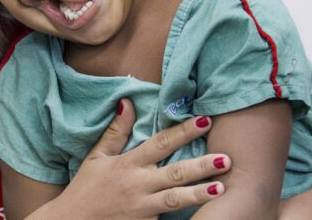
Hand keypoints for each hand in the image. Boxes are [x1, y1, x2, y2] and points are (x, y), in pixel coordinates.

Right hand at [35, 99, 228, 219]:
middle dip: (201, 165)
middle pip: (174, 173)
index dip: (183, 131)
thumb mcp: (97, 157)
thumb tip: (127, 102)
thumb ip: (116, 131)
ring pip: (175, 199)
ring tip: (221, 187)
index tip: (205, 120)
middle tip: (226, 159)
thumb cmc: (85, 188)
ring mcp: (142, 208)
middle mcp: (138, 185)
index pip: (160, 143)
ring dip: (200, 193)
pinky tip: (205, 214)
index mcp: (128, 164)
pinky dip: (185, 216)